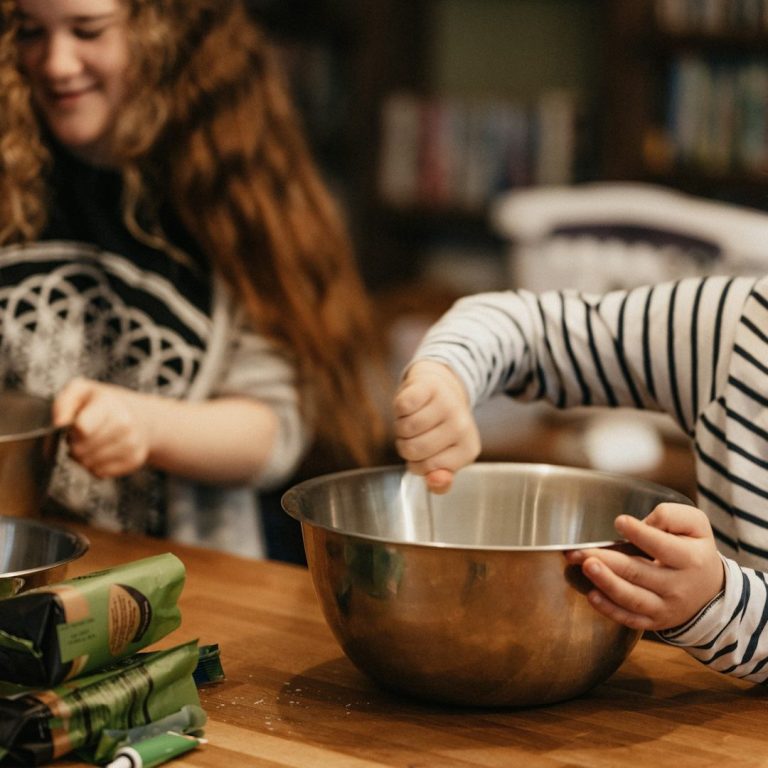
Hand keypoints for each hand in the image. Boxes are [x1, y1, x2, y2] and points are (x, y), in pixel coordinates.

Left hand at [53, 378, 153, 478]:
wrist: (138, 415)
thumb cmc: (103, 404)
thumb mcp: (81, 391)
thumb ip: (64, 403)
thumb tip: (59, 424)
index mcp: (109, 404)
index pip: (82, 429)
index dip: (71, 432)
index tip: (73, 426)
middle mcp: (125, 424)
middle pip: (82, 450)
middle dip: (74, 446)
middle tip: (79, 437)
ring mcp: (132, 443)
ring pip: (90, 464)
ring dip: (83, 458)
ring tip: (89, 445)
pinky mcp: (134, 460)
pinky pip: (101, 473)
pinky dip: (95, 466)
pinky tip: (99, 453)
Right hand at [392, 360, 480, 492]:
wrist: (440, 389)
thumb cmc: (439, 429)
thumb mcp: (444, 460)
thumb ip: (440, 482)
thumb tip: (434, 481)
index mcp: (468, 449)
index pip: (426, 469)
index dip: (416, 463)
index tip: (426, 452)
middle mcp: (462, 426)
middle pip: (413, 449)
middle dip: (405, 445)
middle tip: (416, 435)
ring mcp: (447, 404)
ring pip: (405, 429)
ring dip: (401, 427)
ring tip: (413, 419)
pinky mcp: (430, 386)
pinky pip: (401, 407)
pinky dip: (399, 409)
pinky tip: (411, 405)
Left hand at [564, 503, 724, 630]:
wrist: (710, 592)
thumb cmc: (695, 551)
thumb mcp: (696, 526)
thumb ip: (672, 516)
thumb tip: (645, 522)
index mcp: (690, 559)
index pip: (662, 546)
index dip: (640, 533)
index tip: (620, 521)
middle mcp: (677, 586)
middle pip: (639, 573)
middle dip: (608, 560)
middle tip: (581, 550)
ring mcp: (664, 607)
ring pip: (632, 598)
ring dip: (606, 583)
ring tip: (586, 567)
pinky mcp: (653, 621)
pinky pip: (629, 619)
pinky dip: (609, 609)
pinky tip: (592, 595)